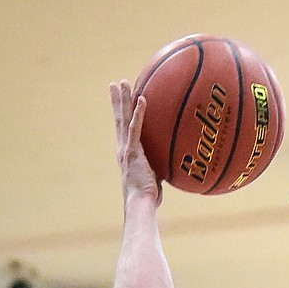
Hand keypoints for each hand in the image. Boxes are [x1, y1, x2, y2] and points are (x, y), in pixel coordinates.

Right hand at [110, 80, 160, 205]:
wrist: (140, 205)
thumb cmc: (148, 199)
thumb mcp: (154, 180)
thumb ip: (159, 168)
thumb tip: (172, 164)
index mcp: (126, 156)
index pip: (123, 130)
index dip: (121, 115)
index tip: (120, 101)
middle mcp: (123, 150)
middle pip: (119, 119)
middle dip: (117, 101)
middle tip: (116, 84)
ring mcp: (127, 150)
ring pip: (123, 119)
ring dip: (123, 99)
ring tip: (122, 82)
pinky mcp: (133, 152)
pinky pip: (136, 128)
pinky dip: (139, 113)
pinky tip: (142, 98)